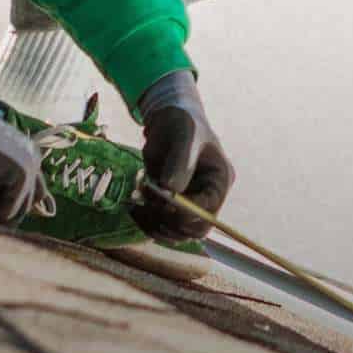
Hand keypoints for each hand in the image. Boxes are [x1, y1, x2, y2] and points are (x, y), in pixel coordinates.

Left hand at [132, 71, 234, 240]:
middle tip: (148, 205)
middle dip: (169, 222)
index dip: (186, 212)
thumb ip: (180, 162)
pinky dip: (146, 222)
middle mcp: (207, 198)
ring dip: (154, 224)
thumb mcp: (184, 136)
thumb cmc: (182, 122)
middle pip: (194, 229)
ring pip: (176, 233)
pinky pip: (161, 226)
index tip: (163, 202)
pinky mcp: (171, 206)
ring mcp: (189, 204)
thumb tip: (171, 190)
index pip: (208, 210)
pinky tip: (134, 208)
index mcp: (219, 181)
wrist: (168, 118)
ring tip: (137, 204)